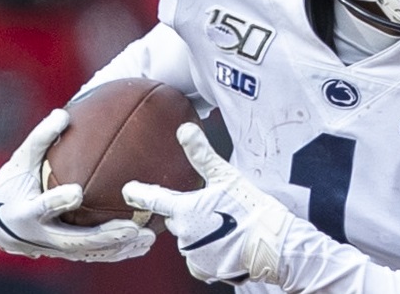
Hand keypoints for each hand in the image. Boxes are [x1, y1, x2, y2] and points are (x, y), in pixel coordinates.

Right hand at [0, 108, 155, 261]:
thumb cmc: (13, 185)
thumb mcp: (20, 161)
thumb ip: (41, 138)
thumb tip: (62, 114)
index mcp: (25, 212)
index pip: (42, 207)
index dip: (57, 201)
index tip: (77, 192)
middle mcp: (41, 235)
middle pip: (75, 239)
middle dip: (103, 235)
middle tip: (130, 227)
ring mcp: (55, 248)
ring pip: (90, 252)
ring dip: (119, 247)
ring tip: (147, 238)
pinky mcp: (67, 253)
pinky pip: (95, 255)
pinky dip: (118, 252)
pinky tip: (143, 246)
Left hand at [123, 123, 295, 284]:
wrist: (271, 244)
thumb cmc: (250, 209)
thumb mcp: (226, 176)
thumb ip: (201, 153)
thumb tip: (184, 130)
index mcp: (184, 210)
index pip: (154, 199)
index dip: (139, 193)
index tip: (129, 190)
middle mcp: (183, 234)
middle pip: (177, 219)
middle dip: (189, 213)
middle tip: (213, 208)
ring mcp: (192, 253)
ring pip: (189, 238)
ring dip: (200, 231)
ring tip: (225, 226)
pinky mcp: (204, 269)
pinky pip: (198, 258)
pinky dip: (207, 251)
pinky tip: (225, 243)